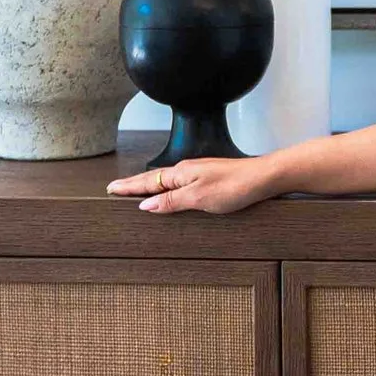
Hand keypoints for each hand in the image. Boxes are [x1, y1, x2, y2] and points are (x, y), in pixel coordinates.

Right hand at [106, 157, 270, 214]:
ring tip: (135, 191)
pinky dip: (167, 189)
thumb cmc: (236, 185)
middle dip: (134, 185)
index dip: (128, 187)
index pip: (147, 182)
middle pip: (154, 179)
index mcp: (180, 174)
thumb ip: (171, 201)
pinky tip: (169, 193)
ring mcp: (199, 174)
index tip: (111, 189)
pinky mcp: (210, 180)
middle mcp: (187, 171)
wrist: (264, 178)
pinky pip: (180, 184)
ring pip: (167, 181)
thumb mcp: (199, 198)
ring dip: (150, 186)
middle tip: (116, 189)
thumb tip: (146, 205)